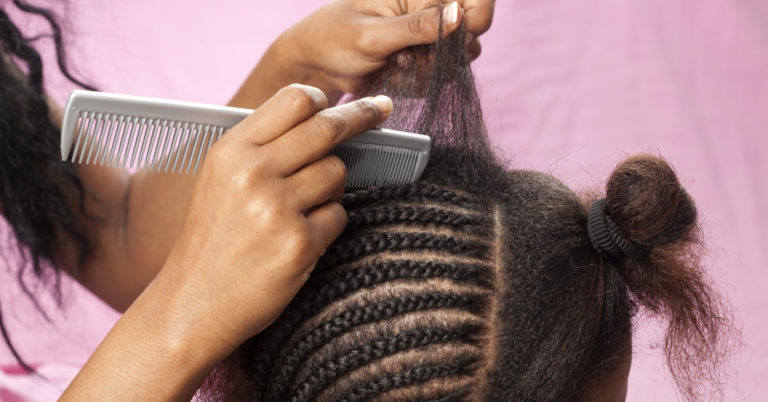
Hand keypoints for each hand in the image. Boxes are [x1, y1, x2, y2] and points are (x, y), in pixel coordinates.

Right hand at [162, 85, 392, 347]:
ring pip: (337, 172)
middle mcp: (253, 173)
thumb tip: (322, 116)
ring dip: (331, 188)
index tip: (347, 101)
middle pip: (327, 128)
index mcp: (231, 151)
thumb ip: (262, 147)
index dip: (325, 100)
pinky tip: (299, 239)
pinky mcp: (299, 243)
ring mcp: (277, 209)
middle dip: (362, 116)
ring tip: (301, 210)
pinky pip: (339, 215)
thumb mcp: (220, 180)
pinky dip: (327, 226)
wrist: (193, 303)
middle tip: (382, 109)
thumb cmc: (213, 239)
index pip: (294, 100)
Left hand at [229, 0, 493, 106]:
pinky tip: (396, 73)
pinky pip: (440, 76)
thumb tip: (457, 14)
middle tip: (410, 57)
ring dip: (430, 69)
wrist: (317, 66)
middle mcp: (428, 8)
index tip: (455, 39)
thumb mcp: (372, 36)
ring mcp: (429, 35)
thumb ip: (416, 26)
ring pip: (457, 59)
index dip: (474, 19)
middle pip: (470, 33)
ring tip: (396, 64)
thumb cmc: (333, 39)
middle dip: (444, 53)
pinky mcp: (425, 59)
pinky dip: (421, 81)